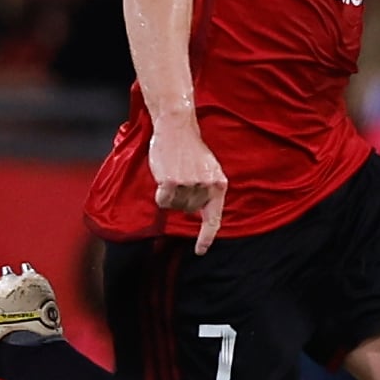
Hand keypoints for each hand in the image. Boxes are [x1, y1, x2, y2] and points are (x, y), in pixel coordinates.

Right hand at [149, 116, 226, 253]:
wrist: (178, 128)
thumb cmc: (190, 149)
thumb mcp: (208, 170)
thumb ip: (206, 190)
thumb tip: (198, 211)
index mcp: (219, 185)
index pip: (214, 219)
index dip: (206, 237)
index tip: (199, 251)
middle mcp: (207, 187)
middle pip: (187, 211)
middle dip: (180, 200)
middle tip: (179, 179)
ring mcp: (190, 185)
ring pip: (174, 206)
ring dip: (170, 195)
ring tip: (173, 174)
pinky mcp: (172, 182)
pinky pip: (163, 200)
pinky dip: (160, 193)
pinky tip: (164, 178)